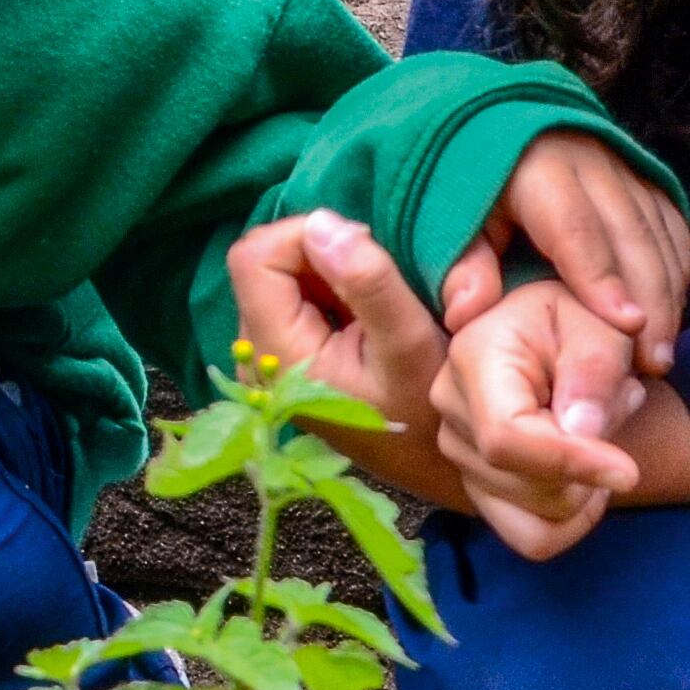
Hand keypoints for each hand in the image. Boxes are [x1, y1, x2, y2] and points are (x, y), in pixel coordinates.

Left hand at [221, 208, 458, 504]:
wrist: (434, 467)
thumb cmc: (428, 411)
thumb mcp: (410, 341)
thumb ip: (367, 281)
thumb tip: (321, 222)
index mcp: (275, 350)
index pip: (255, 255)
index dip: (305, 234)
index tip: (362, 247)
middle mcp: (256, 355)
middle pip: (264, 263)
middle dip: (320, 253)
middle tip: (377, 274)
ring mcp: (268, 358)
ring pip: (279, 276)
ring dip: (327, 270)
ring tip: (376, 296)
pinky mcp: (285, 358)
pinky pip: (293, 296)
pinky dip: (329, 288)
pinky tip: (366, 312)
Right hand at [428, 281, 646, 559]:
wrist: (556, 328)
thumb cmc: (578, 317)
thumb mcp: (600, 322)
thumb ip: (594, 367)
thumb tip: (579, 430)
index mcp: (473, 357)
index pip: (507, 438)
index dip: (570, 463)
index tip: (629, 471)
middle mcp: (450, 408)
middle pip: (526, 484)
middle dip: (590, 465)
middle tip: (618, 404)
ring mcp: (458, 450)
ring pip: (536, 515)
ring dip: (586, 485)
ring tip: (600, 428)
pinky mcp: (476, 482)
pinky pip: (531, 536)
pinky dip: (572, 520)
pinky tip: (588, 478)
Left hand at [439, 130, 689, 373]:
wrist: (502, 125)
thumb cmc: (474, 188)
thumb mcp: (452, 216)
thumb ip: (461, 264)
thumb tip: (465, 314)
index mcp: (540, 168)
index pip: (576, 229)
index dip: (602, 279)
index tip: (626, 326)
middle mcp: (591, 163)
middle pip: (630, 235)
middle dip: (648, 299)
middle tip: (652, 361)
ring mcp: (625, 169)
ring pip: (658, 234)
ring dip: (666, 295)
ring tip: (661, 355)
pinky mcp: (646, 180)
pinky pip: (672, 228)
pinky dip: (675, 273)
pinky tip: (670, 318)